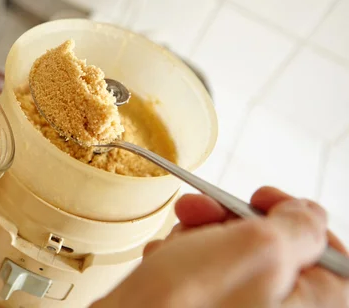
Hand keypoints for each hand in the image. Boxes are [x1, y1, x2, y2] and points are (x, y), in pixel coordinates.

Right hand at [92, 187, 348, 307]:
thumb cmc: (184, 305)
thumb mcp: (255, 249)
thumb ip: (299, 226)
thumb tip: (308, 215)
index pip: (332, 256)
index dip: (297, 218)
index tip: (262, 199)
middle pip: (275, 253)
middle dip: (231, 222)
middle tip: (201, 209)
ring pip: (233, 261)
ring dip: (199, 238)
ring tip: (174, 243)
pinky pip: (206, 280)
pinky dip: (182, 262)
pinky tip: (163, 262)